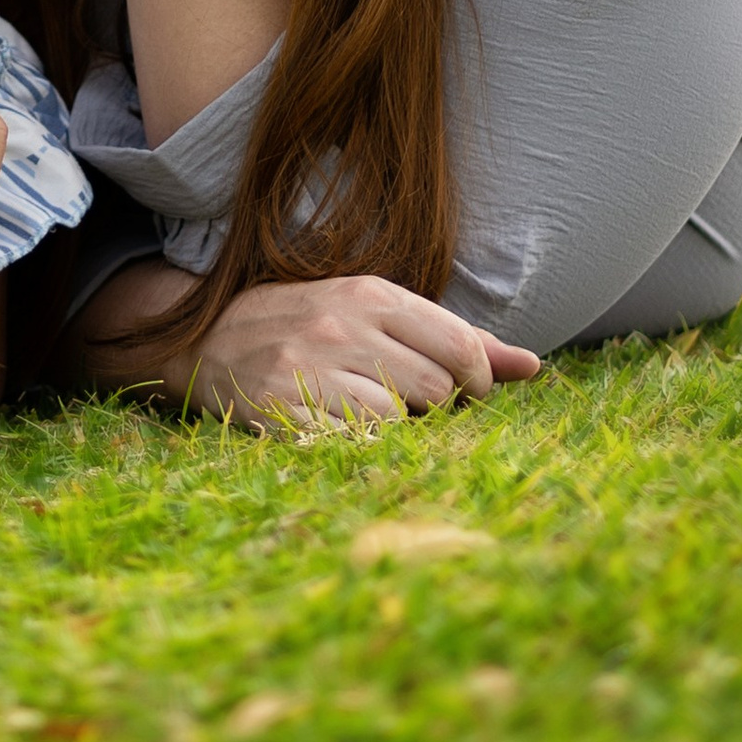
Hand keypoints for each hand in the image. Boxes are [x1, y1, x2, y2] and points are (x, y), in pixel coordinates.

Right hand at [183, 274, 540, 430]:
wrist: (208, 338)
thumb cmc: (311, 325)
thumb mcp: (379, 314)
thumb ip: (457, 339)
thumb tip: (533, 366)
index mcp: (372, 295)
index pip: (460, 345)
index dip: (479, 379)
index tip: (468, 392)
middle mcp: (342, 327)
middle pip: (436, 391)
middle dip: (435, 408)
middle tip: (411, 404)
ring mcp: (308, 370)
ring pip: (397, 422)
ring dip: (397, 430)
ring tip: (371, 412)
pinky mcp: (281, 412)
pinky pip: (350, 446)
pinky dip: (357, 446)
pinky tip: (340, 428)